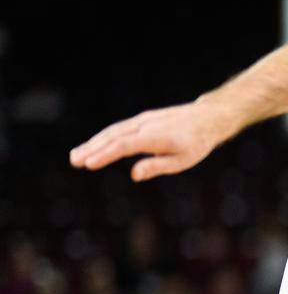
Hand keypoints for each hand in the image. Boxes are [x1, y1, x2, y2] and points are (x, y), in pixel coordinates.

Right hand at [70, 100, 233, 180]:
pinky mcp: (142, 120)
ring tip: (76, 156)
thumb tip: (134, 175)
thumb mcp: (183, 160)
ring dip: (93, 143)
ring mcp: (142, 120)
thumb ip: (158, 166)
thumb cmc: (197, 144)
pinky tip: (93, 147)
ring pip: (113, 131)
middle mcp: (146, 125)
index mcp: (157, 137)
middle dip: (92, 148)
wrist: (208, 118)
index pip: (125, 145)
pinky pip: (119, 129)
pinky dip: (103, 137)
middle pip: (114, 136)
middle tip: (74, 161)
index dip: (106, 154)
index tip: (89, 164)